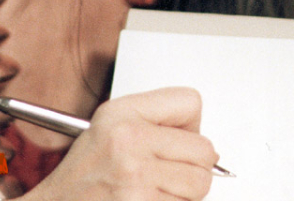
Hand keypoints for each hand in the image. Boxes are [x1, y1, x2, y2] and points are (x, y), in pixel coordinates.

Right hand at [27, 87, 219, 200]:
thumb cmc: (85, 173)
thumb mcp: (110, 124)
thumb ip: (157, 120)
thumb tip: (209, 147)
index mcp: (122, 114)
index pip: (190, 102)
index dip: (189, 126)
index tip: (178, 140)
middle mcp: (128, 142)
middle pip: (204, 150)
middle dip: (193, 166)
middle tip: (167, 172)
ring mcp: (135, 179)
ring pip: (199, 185)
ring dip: (184, 193)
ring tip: (154, 190)